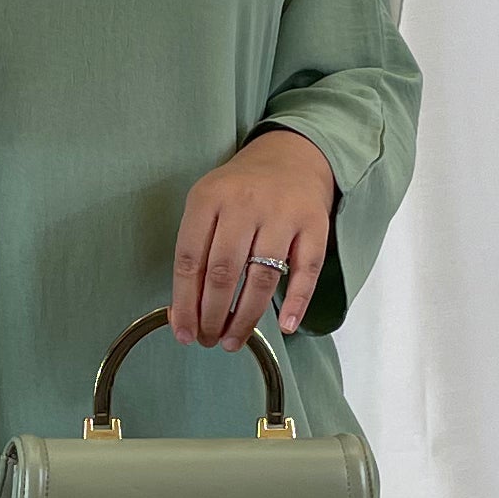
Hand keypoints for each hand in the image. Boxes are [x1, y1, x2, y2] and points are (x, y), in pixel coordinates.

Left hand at [172, 127, 336, 345]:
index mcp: (209, 198)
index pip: (190, 259)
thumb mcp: (208, 205)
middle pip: (223, 272)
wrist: (291, 157)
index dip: (184, 303)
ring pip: (262, 277)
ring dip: (246, 317)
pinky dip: (296, 302)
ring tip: (233, 341)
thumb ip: (195, 252)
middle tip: (208, 340)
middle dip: (212, 316)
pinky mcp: (314, 225)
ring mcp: (282, 213)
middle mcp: (245, 203)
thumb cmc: (241, 191)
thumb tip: (184, 314)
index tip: (183, 332)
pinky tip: (284, 326)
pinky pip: (306, 271)